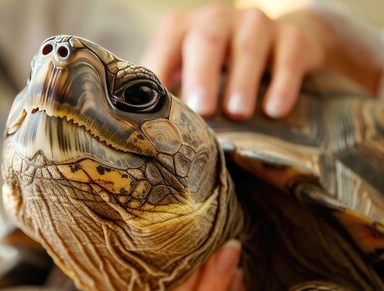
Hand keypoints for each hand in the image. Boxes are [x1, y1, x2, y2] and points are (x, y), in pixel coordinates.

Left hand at [141, 4, 331, 119]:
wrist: (277, 44)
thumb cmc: (215, 68)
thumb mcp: (186, 72)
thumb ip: (165, 92)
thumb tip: (140, 130)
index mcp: (182, 27)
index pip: (166, 44)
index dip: (160, 72)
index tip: (157, 107)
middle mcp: (217, 18)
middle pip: (206, 40)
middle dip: (202, 75)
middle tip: (201, 110)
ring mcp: (255, 23)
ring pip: (248, 47)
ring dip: (242, 82)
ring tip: (238, 113)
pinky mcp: (292, 36)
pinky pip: (288, 57)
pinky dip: (282, 84)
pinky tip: (275, 111)